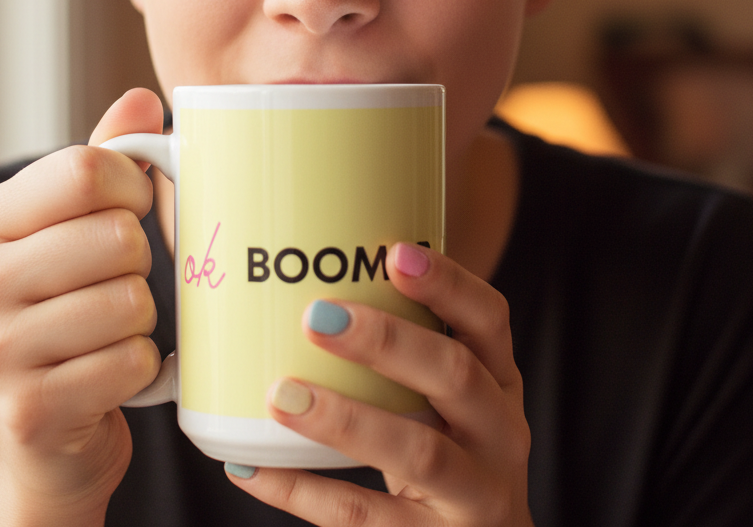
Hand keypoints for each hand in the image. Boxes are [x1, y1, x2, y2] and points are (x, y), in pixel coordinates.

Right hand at [0, 89, 163, 525]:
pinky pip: (134, 361)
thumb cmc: (69, 304)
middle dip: (138, 262)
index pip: (87, 170)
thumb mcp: (74, 226)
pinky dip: (142, 366)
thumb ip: (107, 159)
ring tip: (108, 329)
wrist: (46, 429)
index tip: (132, 209)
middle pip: (118, 237)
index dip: (135, 187)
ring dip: (141, 318)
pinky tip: (111, 372)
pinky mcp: (28, 411)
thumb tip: (143, 99)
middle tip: (113, 282)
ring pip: (132, 301)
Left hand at [225, 242, 533, 525]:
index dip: (448, 283)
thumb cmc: (451, 453)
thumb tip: (307, 285)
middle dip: (388, 342)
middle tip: (318, 318)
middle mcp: (499, 434)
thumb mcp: (451, 402)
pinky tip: (253, 470)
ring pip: (418, 453)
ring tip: (282, 395)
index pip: (489, 319)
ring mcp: (475, 495)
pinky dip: (303, 492)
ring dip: (345, 420)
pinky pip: (365, 519)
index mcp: (499, 381)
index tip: (395, 253)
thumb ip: (405, 352)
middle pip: (456, 377)